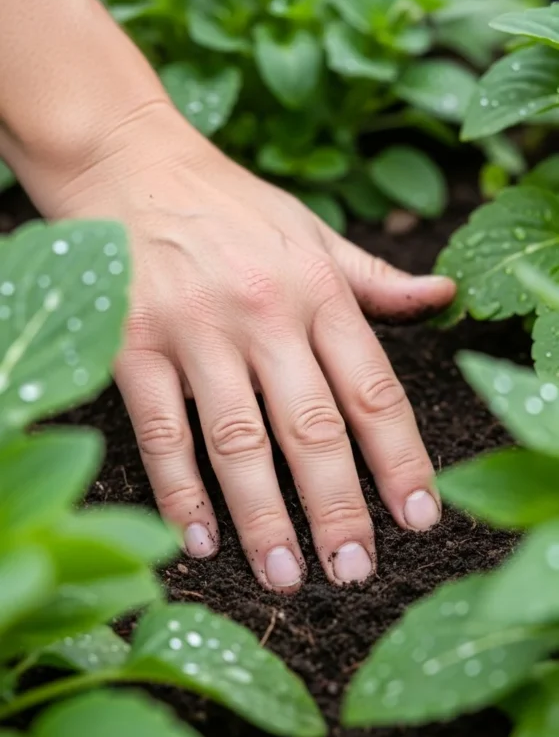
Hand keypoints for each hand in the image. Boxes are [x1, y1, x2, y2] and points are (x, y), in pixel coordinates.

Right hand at [50, 102, 454, 591]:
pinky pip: (163, 433)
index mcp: (318, 290)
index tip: (421, 517)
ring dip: (264, 518)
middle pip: (313, 429)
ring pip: (239, 442)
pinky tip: (201, 541)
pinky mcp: (133, 346)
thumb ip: (375, 279)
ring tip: (287, 576)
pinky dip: (181, 493)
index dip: (402, 459)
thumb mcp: (312, 232)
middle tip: (355, 571)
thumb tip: (444, 295)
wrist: (127, 160)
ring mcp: (195, 331)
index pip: (374, 389)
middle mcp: (264, 313)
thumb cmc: (228, 206)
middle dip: (339, 508)